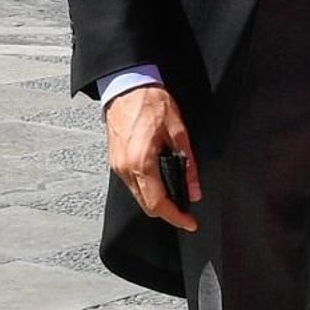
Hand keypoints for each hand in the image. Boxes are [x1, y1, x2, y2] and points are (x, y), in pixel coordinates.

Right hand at [105, 86, 198, 232]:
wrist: (126, 86)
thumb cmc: (150, 102)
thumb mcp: (178, 131)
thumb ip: (187, 164)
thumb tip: (194, 189)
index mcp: (141, 162)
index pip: (158, 203)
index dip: (175, 217)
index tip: (189, 223)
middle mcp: (125, 168)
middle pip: (146, 205)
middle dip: (167, 211)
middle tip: (185, 210)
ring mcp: (117, 166)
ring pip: (138, 196)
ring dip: (156, 200)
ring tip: (175, 193)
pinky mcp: (115, 161)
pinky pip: (132, 184)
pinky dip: (146, 188)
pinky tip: (160, 180)